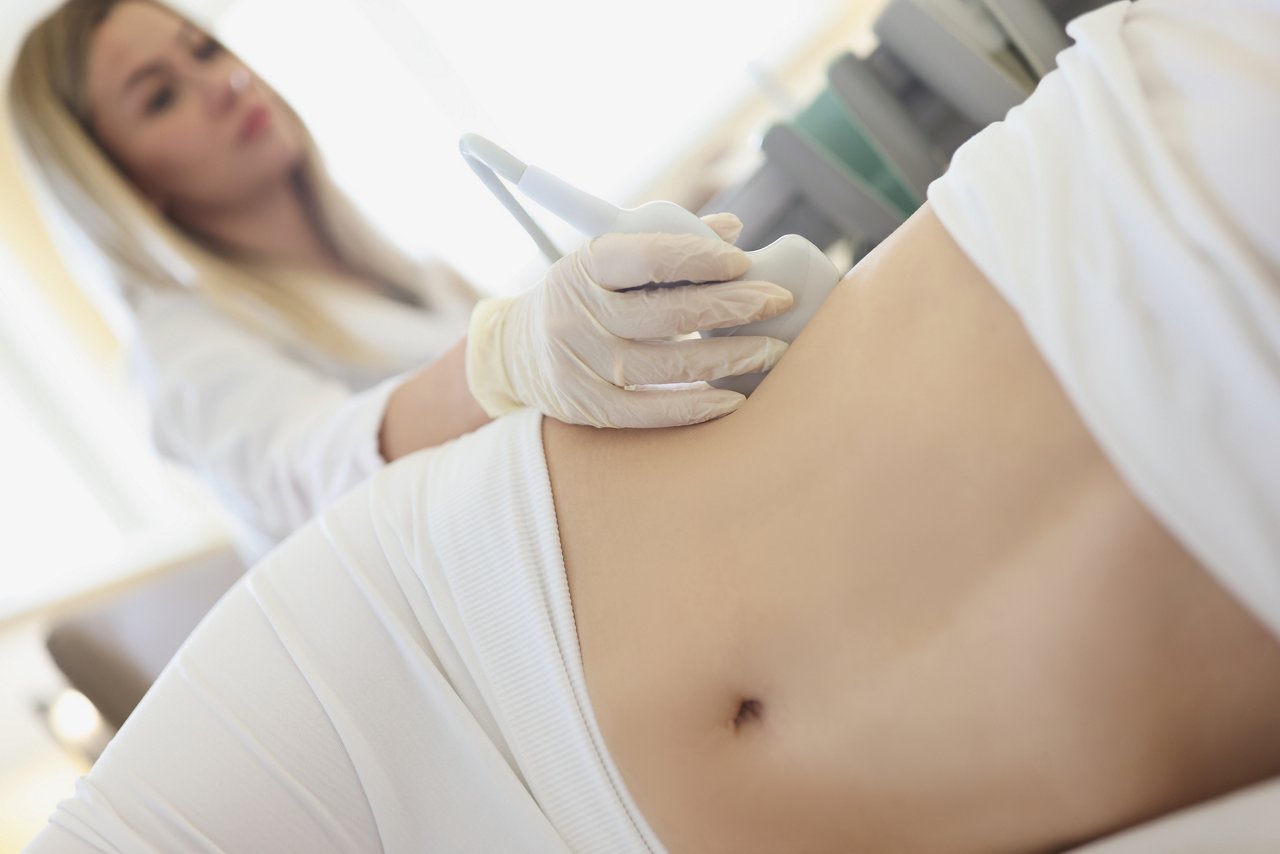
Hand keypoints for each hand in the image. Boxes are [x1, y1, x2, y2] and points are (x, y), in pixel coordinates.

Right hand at [465, 213, 793, 427]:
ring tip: (774, 350)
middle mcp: (574, 315)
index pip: (645, 255)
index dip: (699, 256)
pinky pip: (650, 410)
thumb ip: (667, 242)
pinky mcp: (586, 407)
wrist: (515, 353)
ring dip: (728, 357)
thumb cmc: (584, 297)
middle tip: (780, 302)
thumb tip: (732, 230)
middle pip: (664, 312)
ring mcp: (578, 365)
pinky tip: (735, 397)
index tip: (744, 261)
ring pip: (665, 363)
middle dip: (731, 306)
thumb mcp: (608, 261)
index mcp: (582, 266)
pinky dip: (695, 405)